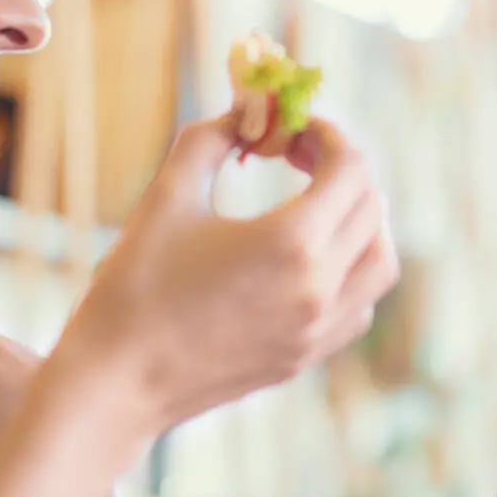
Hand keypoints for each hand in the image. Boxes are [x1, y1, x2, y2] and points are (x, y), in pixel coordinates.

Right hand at [53, 113, 397, 430]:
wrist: (116, 383)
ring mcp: (319, 330)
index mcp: (292, 243)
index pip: (350, 168)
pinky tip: (308, 258)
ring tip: (314, 202)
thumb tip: (243, 113)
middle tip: (296, 154)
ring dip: (360, 220)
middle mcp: (320, 289)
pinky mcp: (306, 357)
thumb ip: (210, 140)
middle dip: (341, 168)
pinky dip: (352, 269)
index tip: (293, 127)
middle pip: (370, 208)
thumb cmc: (133, 285)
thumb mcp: (167, 196)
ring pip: (380, 261)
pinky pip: (359, 304)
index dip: (327, 134)